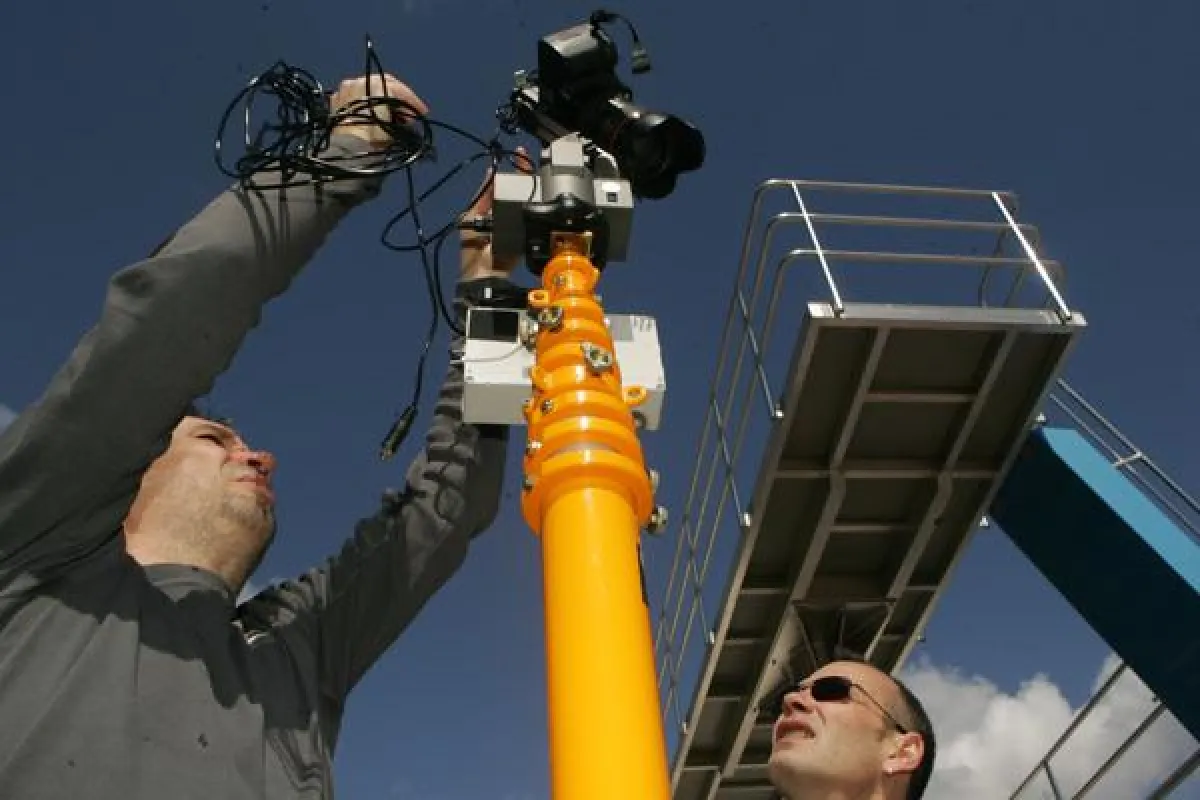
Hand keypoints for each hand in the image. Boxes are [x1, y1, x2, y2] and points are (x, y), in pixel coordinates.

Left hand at [329, 73, 428, 149]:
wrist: (348, 149)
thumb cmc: (374, 136)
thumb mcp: (395, 127)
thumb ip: (402, 117)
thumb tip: (403, 118)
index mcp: (375, 84)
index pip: (399, 89)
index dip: (413, 101)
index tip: (422, 112)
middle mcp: (358, 81)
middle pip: (383, 85)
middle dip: (397, 99)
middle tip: (408, 114)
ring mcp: (344, 89)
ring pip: (368, 90)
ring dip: (380, 101)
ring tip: (390, 116)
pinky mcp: (335, 101)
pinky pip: (354, 98)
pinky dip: (364, 105)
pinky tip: (370, 115)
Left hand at [459, 148, 533, 281]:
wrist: (485, 274)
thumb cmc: (473, 249)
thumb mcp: (470, 217)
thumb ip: (481, 196)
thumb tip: (490, 170)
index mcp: (492, 209)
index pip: (503, 185)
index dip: (511, 170)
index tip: (519, 153)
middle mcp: (507, 214)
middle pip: (517, 190)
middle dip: (523, 175)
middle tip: (528, 159)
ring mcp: (519, 224)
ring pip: (526, 201)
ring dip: (530, 188)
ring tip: (533, 170)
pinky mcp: (529, 234)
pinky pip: (532, 217)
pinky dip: (536, 206)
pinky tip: (537, 192)